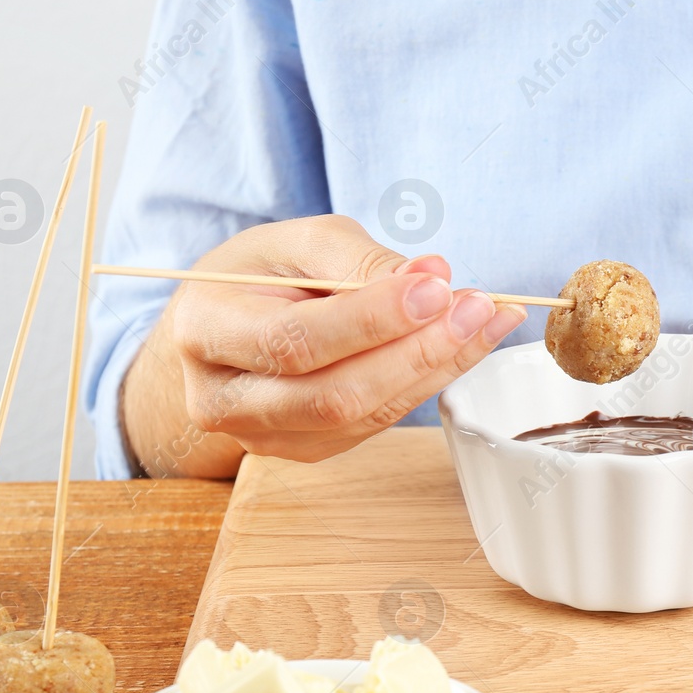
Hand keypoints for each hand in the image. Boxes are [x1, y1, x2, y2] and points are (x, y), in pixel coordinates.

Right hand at [121, 214, 526, 476]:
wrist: (223, 328)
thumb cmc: (257, 277)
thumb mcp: (296, 243)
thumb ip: (357, 260)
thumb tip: (430, 278)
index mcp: (205, 332)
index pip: (293, 340)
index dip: (370, 319)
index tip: (435, 287)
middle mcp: (226, 399)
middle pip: (332, 393)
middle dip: (416, 350)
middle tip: (476, 307)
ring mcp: (265, 435)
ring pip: (363, 415)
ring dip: (436, 366)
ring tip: (487, 319)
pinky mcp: (308, 449)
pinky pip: (378, 422)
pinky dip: (429, 381)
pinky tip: (466, 343)